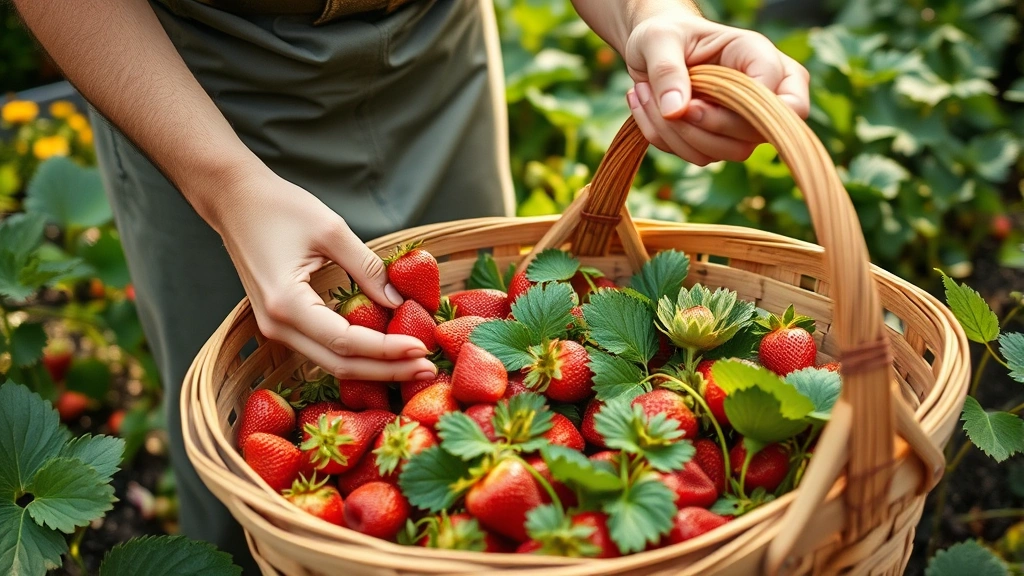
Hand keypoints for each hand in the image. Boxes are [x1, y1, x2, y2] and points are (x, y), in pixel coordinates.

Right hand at [207, 168, 438, 381]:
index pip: (346, 341)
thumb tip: (400, 303)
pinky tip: (384, 351)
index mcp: (286, 304)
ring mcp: (274, 329)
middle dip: (387, 369)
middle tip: (428, 368)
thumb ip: (367, 268)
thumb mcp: (332, 230)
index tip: (422, 348)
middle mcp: (276, 326)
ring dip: (373, 367)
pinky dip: (355, 354)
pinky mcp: (280, 324)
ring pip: (330, 362)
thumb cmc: (278, 207)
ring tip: (413, 364)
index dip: (387, 350)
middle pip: (340, 364)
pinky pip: (322, 349)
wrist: (234, 200)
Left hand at [623, 8, 809, 164]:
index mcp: (761, 57)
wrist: (653, 51)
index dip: (741, 113)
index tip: (692, 104)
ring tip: (646, 95)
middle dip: (701, 128)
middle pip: (754, 135)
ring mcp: (745, 121)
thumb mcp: (658, 40)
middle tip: (664, 106)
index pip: (786, 104)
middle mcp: (764, 92)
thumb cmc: (665, 35)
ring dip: (677, 134)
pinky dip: (666, 139)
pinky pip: (699, 155)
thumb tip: (676, 111)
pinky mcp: (721, 139)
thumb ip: (667, 70)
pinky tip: (650, 110)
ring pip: (725, 152)